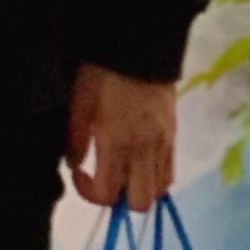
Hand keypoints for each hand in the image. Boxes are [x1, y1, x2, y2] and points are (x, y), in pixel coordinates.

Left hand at [67, 65, 179, 210]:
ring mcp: (163, 144)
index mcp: (117, 143)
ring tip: (122, 172)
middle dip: (119, 200)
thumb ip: (76, 139)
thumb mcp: (79, 102)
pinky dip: (155, 177)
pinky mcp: (174, 135)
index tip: (79, 173)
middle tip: (104, 180)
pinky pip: (170, 171)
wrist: (140, 46)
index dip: (89, 194)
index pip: (108, 193)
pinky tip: (138, 162)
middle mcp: (144, 150)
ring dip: (139, 189)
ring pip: (159, 190)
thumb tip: (75, 164)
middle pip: (140, 202)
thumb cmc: (103, 73)